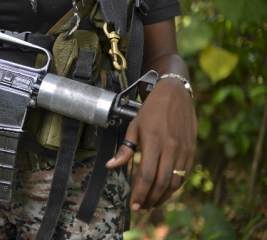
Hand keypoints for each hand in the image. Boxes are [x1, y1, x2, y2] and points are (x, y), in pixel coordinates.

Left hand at [106, 78, 196, 210]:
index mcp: (153, 142)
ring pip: (175, 181)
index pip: (146, 176)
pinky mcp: (191, 150)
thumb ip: (124, 149)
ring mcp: (183, 150)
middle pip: (161, 182)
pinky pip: (184, 174)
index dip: (140, 193)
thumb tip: (111, 166)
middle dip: (151, 199)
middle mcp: (170, 147)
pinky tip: (165, 190)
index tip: (133, 205)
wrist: (175, 94)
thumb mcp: (134, 126)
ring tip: (152, 204)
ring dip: (163, 196)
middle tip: (142, 208)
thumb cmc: (151, 110)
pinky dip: (175, 186)